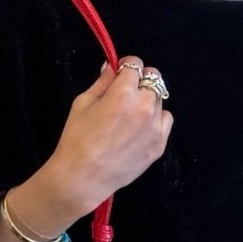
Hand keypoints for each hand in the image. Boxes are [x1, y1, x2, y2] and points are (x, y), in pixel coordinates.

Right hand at [49, 56, 173, 212]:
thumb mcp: (83, 103)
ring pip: (159, 100)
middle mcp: (144, 106)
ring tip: (129, 116)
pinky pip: (165, 120)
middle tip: (125, 94)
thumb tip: (112, 67)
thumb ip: (102, 82)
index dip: (126, 67)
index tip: (119, 75)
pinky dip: (155, 119)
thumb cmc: (77, 139)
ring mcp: (155, 126)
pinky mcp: (160, 144)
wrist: (83, 177)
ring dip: (147, 100)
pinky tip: (139, 128)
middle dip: (140, 81)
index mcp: (124, 92)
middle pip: (153, 78)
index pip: (135, 64)